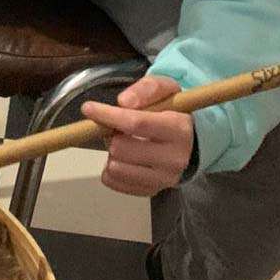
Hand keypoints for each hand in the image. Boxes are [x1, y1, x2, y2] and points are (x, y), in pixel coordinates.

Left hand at [81, 76, 193, 196]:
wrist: (191, 142)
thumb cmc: (172, 111)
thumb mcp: (165, 89)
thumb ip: (146, 89)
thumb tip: (124, 102)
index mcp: (179, 130)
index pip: (137, 123)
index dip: (109, 115)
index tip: (88, 108)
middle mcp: (175, 159)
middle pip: (121, 148)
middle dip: (111, 134)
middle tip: (118, 128)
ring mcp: (164, 178)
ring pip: (116, 167)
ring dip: (111, 152)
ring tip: (123, 142)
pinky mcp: (152, 190)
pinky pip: (113, 181)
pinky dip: (110, 168)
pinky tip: (123, 157)